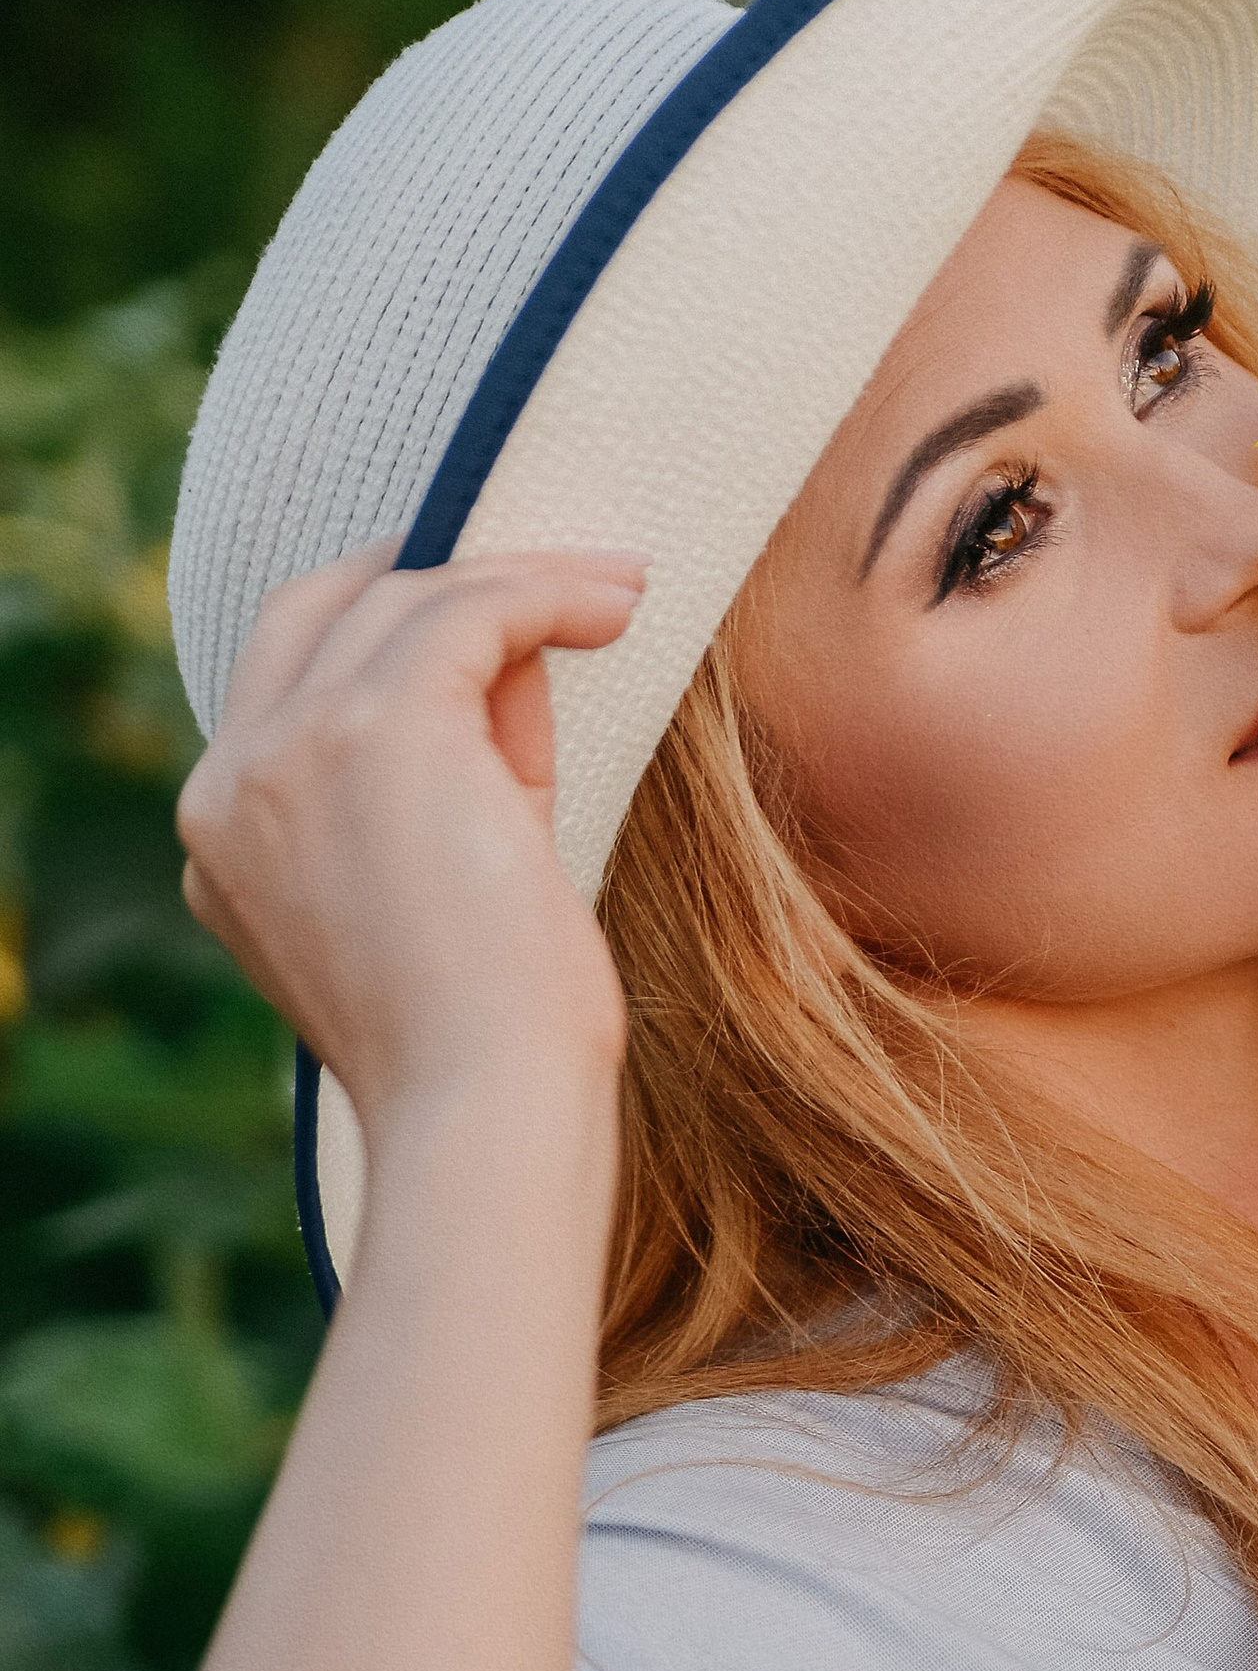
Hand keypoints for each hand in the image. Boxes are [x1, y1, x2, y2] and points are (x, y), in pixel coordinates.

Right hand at [177, 541, 648, 1128]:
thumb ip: (464, 764)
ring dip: (522, 580)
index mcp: (225, 836)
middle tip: (548, 567)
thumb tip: (518, 651)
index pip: (282, 677)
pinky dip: (547, 592)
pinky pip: (469, 612)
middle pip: (324, 612)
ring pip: (402, 603)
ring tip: (620, 593)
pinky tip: (617, 609)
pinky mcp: (373, 727)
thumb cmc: (492, 1030)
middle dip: (437, 575)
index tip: (481, 606)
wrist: (485, 1103)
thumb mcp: (456, 875)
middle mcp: (231, 784)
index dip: (382, 623)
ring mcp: (288, 750)